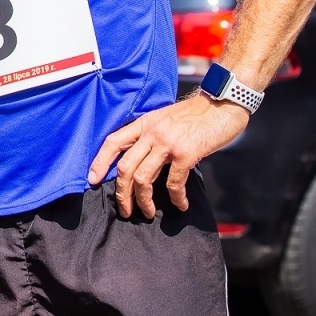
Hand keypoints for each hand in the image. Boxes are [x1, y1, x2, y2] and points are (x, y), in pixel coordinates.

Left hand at [87, 93, 248, 218]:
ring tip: (148, 212)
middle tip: (125, 210)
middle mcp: (152, 132)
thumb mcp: (166, 119)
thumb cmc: (198, 114)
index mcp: (144, 123)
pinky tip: (180, 205)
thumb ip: (152, 136)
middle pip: (125, 167)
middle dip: (122, 193)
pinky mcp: (186, 153)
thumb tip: (143, 162)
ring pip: (143, 178)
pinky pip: (173, 183)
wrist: (223, 102)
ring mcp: (168, 142)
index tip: (92, 179)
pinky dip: (175, 198)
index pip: (113, 142)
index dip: (100, 162)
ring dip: (144, 201)